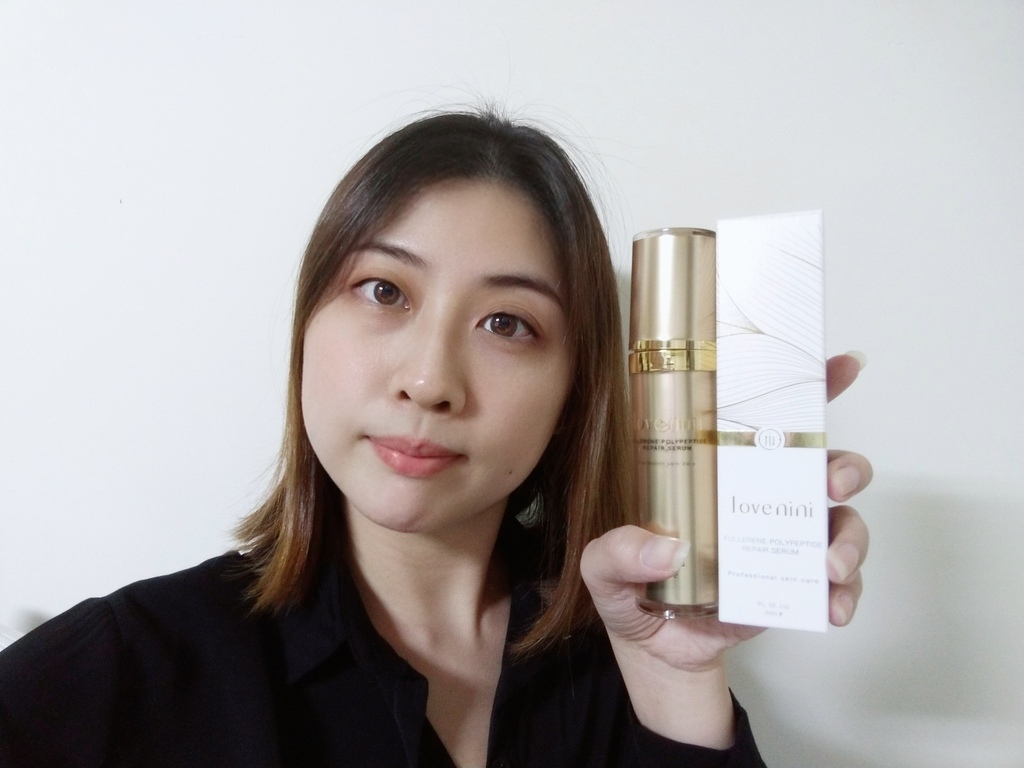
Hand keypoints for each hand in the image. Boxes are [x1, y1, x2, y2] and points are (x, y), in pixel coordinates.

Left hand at [579, 352, 871, 744]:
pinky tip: (831, 607)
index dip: (808, 387)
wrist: (656, 649)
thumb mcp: (604, 567)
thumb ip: (616, 555)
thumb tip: (667, 549)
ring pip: (842, 520)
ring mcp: (783, 540)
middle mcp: (759, 497)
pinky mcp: (797, 586)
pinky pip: (840, 582)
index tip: (840, 366)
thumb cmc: (631, 590)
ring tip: (830, 566)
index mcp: (717, 472)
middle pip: (823, 463)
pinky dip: (846, 592)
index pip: (763, 418)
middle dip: (843, 466)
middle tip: (829, 485)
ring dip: (849, 537)